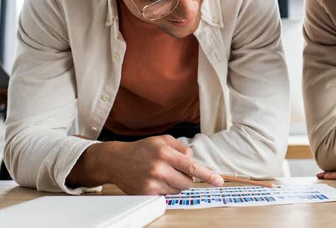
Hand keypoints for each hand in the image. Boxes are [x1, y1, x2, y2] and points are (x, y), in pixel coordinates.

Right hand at [67, 135, 223, 194]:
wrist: (116, 160)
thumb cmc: (143, 149)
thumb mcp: (163, 140)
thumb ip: (181, 148)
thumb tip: (193, 160)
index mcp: (165, 153)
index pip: (191, 166)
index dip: (207, 175)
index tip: (218, 181)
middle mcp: (159, 169)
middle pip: (187, 182)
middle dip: (186, 177)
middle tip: (176, 169)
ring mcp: (152, 183)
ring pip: (178, 190)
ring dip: (176, 184)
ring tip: (163, 173)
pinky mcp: (146, 193)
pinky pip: (167, 196)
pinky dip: (166, 189)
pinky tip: (156, 180)